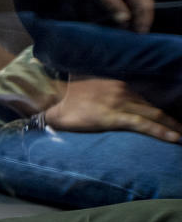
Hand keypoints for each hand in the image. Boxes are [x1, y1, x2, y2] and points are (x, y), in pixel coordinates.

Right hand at [45, 78, 181, 143]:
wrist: (53, 102)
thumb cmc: (67, 97)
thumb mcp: (85, 85)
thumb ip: (99, 87)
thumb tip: (101, 91)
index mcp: (117, 83)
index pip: (145, 97)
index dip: (159, 109)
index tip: (171, 119)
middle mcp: (122, 90)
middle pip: (154, 107)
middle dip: (172, 120)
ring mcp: (120, 104)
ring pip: (154, 115)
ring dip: (172, 127)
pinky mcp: (116, 117)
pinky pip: (144, 125)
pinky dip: (162, 132)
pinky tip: (176, 138)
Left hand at [67, 0, 153, 32]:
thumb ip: (114, 6)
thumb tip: (126, 20)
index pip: (145, 4)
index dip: (145, 19)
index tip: (140, 32)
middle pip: (142, 4)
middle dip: (141, 19)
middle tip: (136, 34)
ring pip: (135, 4)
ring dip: (134, 16)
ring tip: (128, 30)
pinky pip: (126, 1)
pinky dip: (126, 11)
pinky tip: (121, 19)